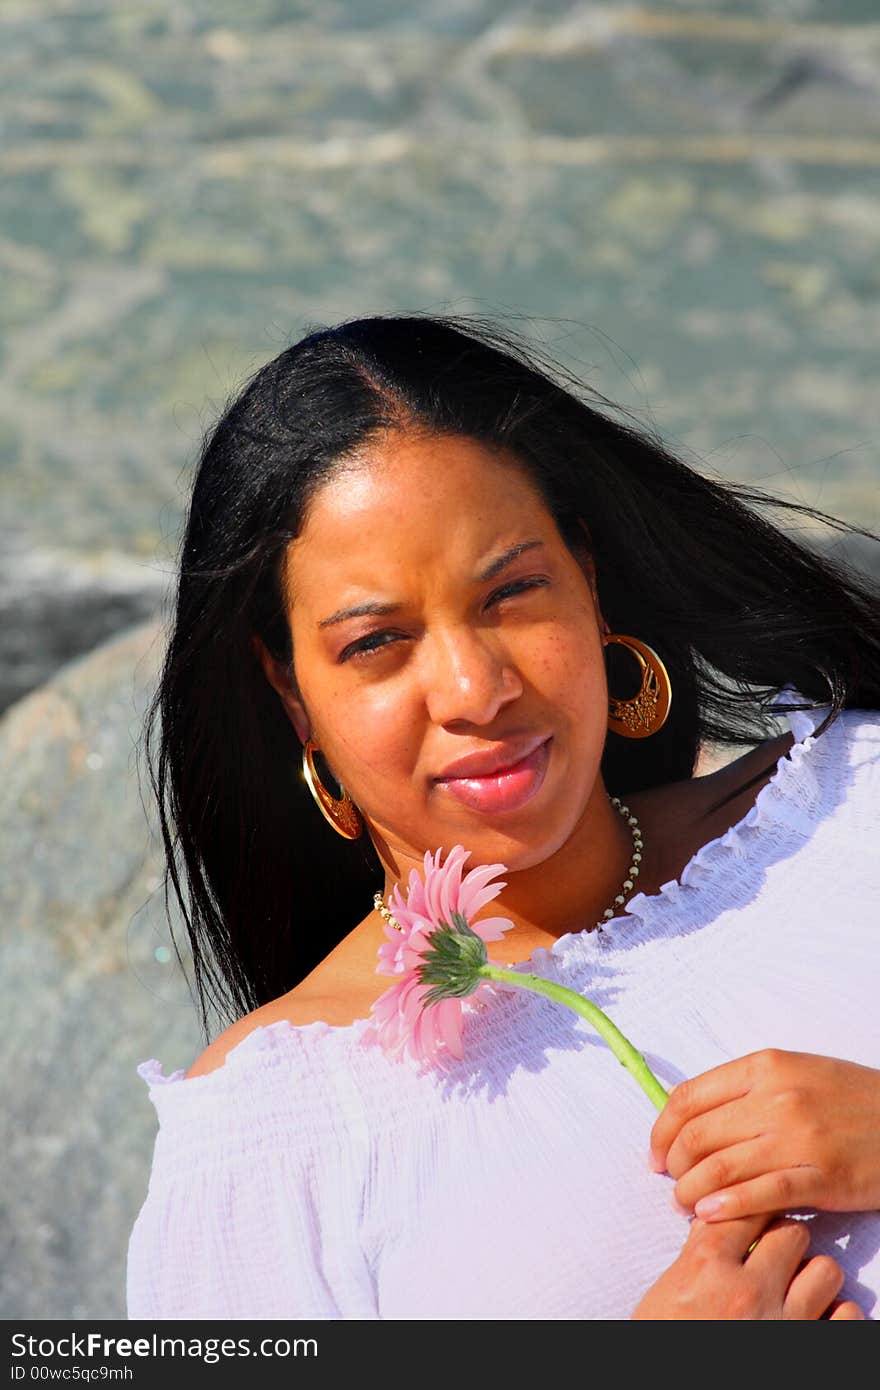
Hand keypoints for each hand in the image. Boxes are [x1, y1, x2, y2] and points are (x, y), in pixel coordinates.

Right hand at [631, 1213, 862, 1319]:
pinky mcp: (806, 1350)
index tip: (751, 1221)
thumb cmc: (663, 1336)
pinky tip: (815, 1316)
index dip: (751, 1210)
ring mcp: (783, 1323)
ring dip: (811, 1276)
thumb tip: (719, 1221)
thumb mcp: (667, 1289)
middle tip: (773, 1255)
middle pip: (792, 1231)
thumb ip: (697, 1252)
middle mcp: (748, 1289)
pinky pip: (846, 1315)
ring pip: (825, 1269)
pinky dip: (835, 1313)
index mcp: (706, 1265)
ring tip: (796, 1287)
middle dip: (784, 1240)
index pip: (746, 1207)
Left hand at [649, 1050, 879, 1220]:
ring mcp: (799, 1137)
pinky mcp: (822, 1177)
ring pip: (720, 1169)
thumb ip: (746, 1088)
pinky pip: (761, 1195)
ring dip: (691, 1193)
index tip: (655, 1153)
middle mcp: (776, 1097)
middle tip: (672, 1183)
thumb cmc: (849, 1097)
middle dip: (673, 1165)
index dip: (661, 1130)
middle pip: (697, 1135)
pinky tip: (710, 1216)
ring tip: (686, 1205)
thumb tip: (692, 1115)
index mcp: (765, 1066)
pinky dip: (726, 1209)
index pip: (689, 1097)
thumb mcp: (795, 1072)